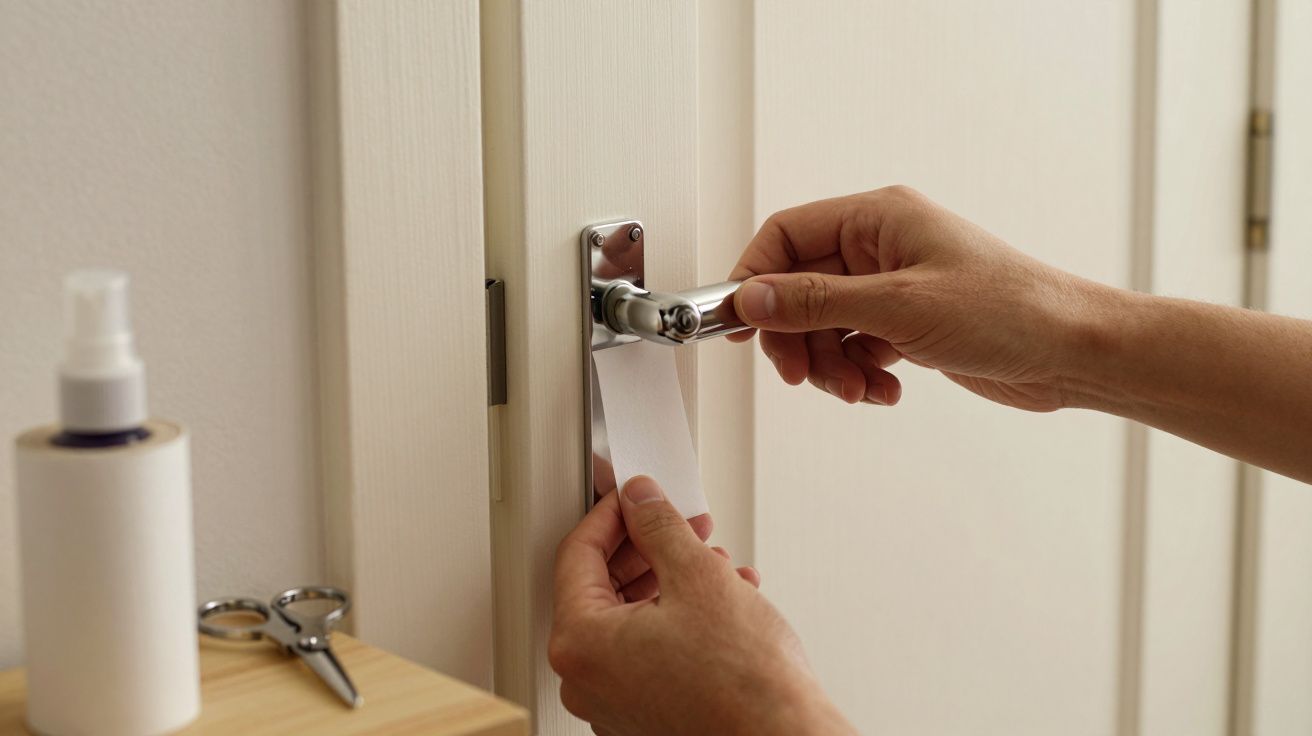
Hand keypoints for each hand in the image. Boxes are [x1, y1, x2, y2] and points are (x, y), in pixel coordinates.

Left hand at [551, 477, 854, 735]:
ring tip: (714, 562)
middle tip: (681, 523)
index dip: (611, 514)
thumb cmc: (742, 680)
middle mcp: (586, 680)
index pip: (578, 555)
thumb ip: (658, 526)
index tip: (634, 496)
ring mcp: (614, 703)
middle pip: (603, 588)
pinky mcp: (645, 716)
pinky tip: (722, 599)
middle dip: (649, 548)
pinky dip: (679, 618)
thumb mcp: (697, 575)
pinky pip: (649, 651)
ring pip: (633, 619)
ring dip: (671, 580)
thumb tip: (639, 500)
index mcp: (581, 643)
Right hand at [729, 186, 1103, 411]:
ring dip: (831, 365)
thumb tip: (750, 299)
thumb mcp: (898, 307)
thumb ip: (815, 302)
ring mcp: (894, 286)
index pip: (786, 236)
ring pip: (825, 325)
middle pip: (798, 288)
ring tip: (859, 389)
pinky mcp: (908, 323)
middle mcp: (882, 246)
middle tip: (801, 375)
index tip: (738, 326)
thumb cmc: (1008, 311)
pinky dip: (860, 373)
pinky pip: (855, 347)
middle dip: (797, 338)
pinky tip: (886, 389)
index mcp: (878, 217)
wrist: (1072, 353)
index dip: (753, 280)